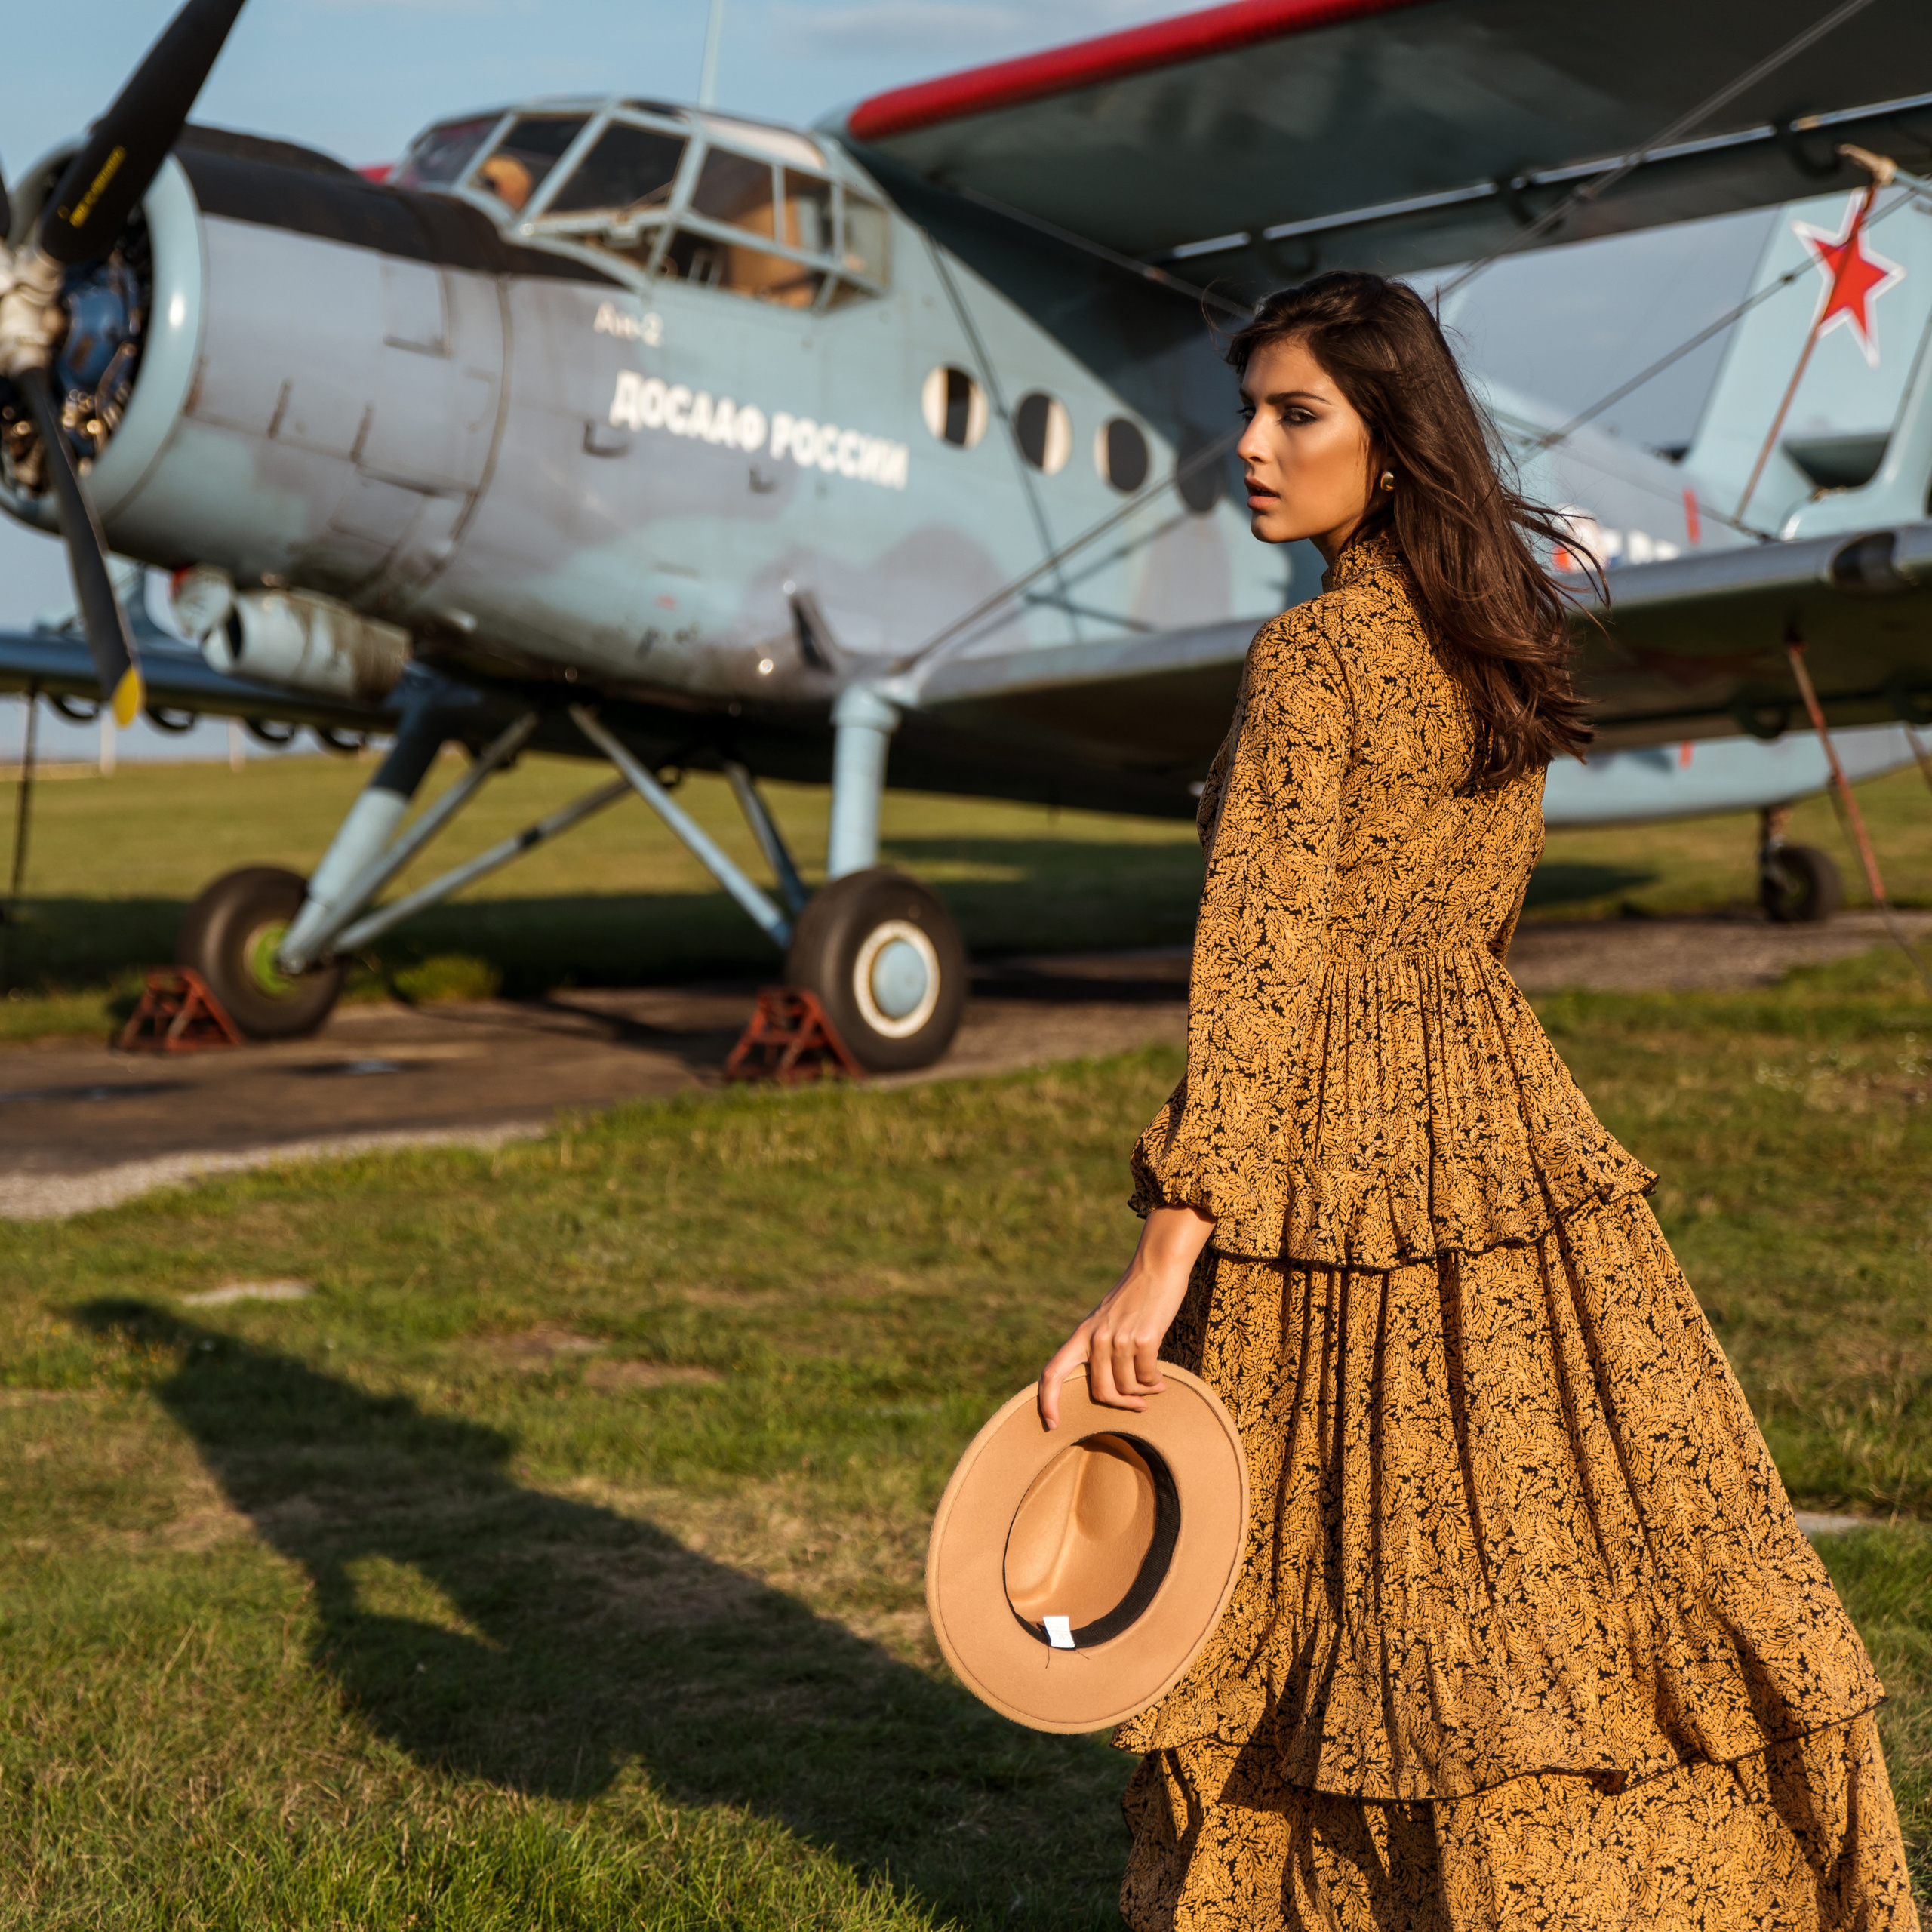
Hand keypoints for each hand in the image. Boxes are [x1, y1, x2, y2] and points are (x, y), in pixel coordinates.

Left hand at [1037, 1205, 1213, 1428]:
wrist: (1156, 1267)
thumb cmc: (1134, 1298)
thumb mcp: (1106, 1320)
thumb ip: (1100, 1347)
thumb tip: (1108, 1388)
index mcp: (1081, 1335)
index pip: (1052, 1372)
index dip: (1047, 1401)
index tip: (1052, 1425)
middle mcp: (1095, 1338)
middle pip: (1100, 1391)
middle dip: (1121, 1404)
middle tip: (1139, 1405)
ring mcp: (1118, 1338)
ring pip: (1128, 1387)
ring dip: (1144, 1392)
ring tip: (1155, 1385)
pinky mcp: (1143, 1338)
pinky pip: (1147, 1376)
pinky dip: (1155, 1381)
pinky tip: (1161, 1377)